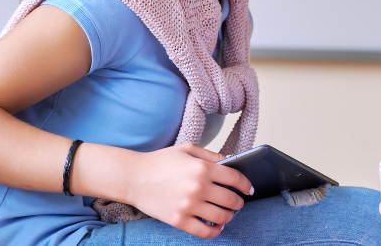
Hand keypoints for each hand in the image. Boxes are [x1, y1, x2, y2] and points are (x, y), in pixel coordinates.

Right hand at [123, 144, 252, 237]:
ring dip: (229, 216)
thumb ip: (211, 156)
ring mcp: (188, 206)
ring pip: (221, 217)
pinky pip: (205, 231)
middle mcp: (198, 187)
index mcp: (202, 168)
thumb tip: (231, 162)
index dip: (246, 185)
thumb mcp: (187, 150)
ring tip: (227, 214)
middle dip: (239, 203)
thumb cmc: (159, 162)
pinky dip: (216, 231)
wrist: (132, 177)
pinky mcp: (178, 220)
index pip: (235, 178)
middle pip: (231, 200)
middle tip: (238, 203)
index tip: (248, 189)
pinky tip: (217, 227)